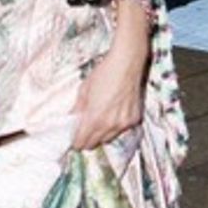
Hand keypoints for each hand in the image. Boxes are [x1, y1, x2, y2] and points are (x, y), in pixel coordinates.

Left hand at [72, 34, 146, 151]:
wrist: (127, 63)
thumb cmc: (104, 73)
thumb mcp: (84, 89)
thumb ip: (77, 109)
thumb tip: (72, 120)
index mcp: (94, 118)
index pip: (81, 142)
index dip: (76, 142)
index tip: (74, 139)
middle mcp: (109, 125)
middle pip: (94, 144)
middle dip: (88, 140)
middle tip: (84, 131)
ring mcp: (123, 124)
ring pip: (108, 139)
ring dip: (102, 135)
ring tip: (99, 121)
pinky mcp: (134, 119)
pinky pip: (121, 130)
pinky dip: (116, 127)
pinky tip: (113, 114)